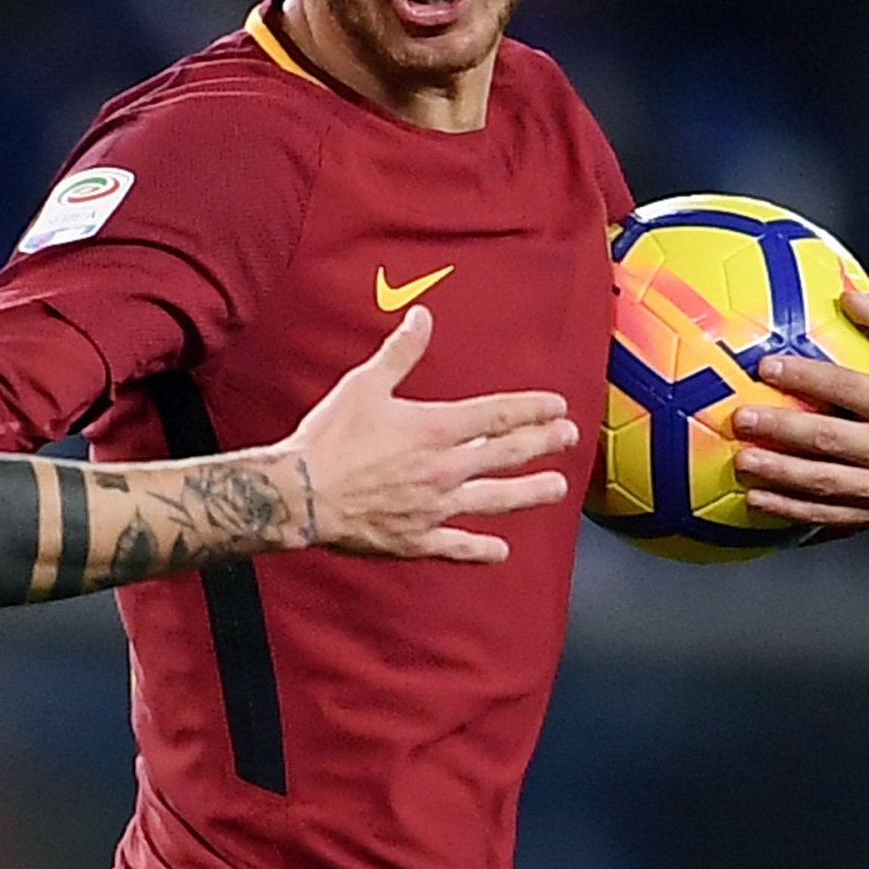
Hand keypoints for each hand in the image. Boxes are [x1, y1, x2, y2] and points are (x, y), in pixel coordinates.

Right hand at [282, 305, 576, 562]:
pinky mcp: (415, 538)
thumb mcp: (363, 385)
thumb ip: (399, 353)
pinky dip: (480, 550)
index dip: (532, 409)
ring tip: (556, 488)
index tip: (557, 406)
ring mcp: (434, 507)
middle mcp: (445, 469)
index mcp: (435, 429)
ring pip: (495, 500)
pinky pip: (457, 546)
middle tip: (568, 437)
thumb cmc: (328, 439)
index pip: (498, 416)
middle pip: (507, 454)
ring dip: (530, 493)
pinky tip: (501, 551)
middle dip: (543, 443)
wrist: (300, 493)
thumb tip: (421, 317)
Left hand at [732, 289, 868, 529]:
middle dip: (782, 429)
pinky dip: (788, 509)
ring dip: (779, 473)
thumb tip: (851, 296)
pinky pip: (825, 515)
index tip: (766, 366)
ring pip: (824, 482)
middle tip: (740, 417)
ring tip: (742, 459)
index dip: (808, 377)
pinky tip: (755, 499)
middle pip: (831, 440)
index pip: (852, 389)